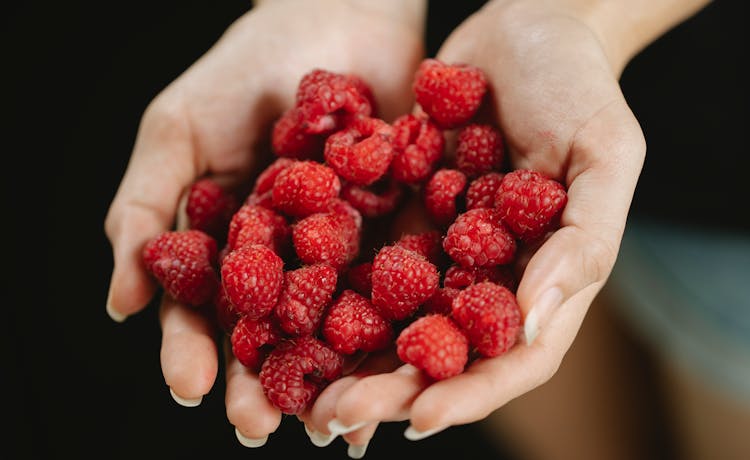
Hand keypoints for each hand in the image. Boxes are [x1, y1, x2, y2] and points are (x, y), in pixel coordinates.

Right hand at [104, 0, 424, 445]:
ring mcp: (345, 255)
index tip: (190, 385)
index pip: (203, 311)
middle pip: (268, 336)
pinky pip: (401, 292)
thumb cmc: (243, 68)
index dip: (193, 349)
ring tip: (329, 424)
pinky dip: (398, 332)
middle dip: (260, 383)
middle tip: (256, 427)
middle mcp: (285, 262)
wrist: (337, 14)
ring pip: (334, 330)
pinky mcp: (402, 236)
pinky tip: (398, 369)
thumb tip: (120, 304)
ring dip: (329, 378)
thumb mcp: (177, 129)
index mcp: (226, 245)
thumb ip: (143, 207)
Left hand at [301, 0, 646, 450]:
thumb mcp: (605, 155)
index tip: (421, 419)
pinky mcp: (396, 214)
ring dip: (347, 359)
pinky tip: (281, 316)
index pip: (509, 357)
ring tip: (300, 392)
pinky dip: (324, 294)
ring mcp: (436, 249)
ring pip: (388, 320)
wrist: (523, 26)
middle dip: (389, 391)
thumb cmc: (579, 85)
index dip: (469, 393)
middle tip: (335, 418)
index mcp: (541, 278)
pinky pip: (357, 261)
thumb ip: (583, 242)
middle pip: (438, 353)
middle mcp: (484, 276)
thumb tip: (534, 322)